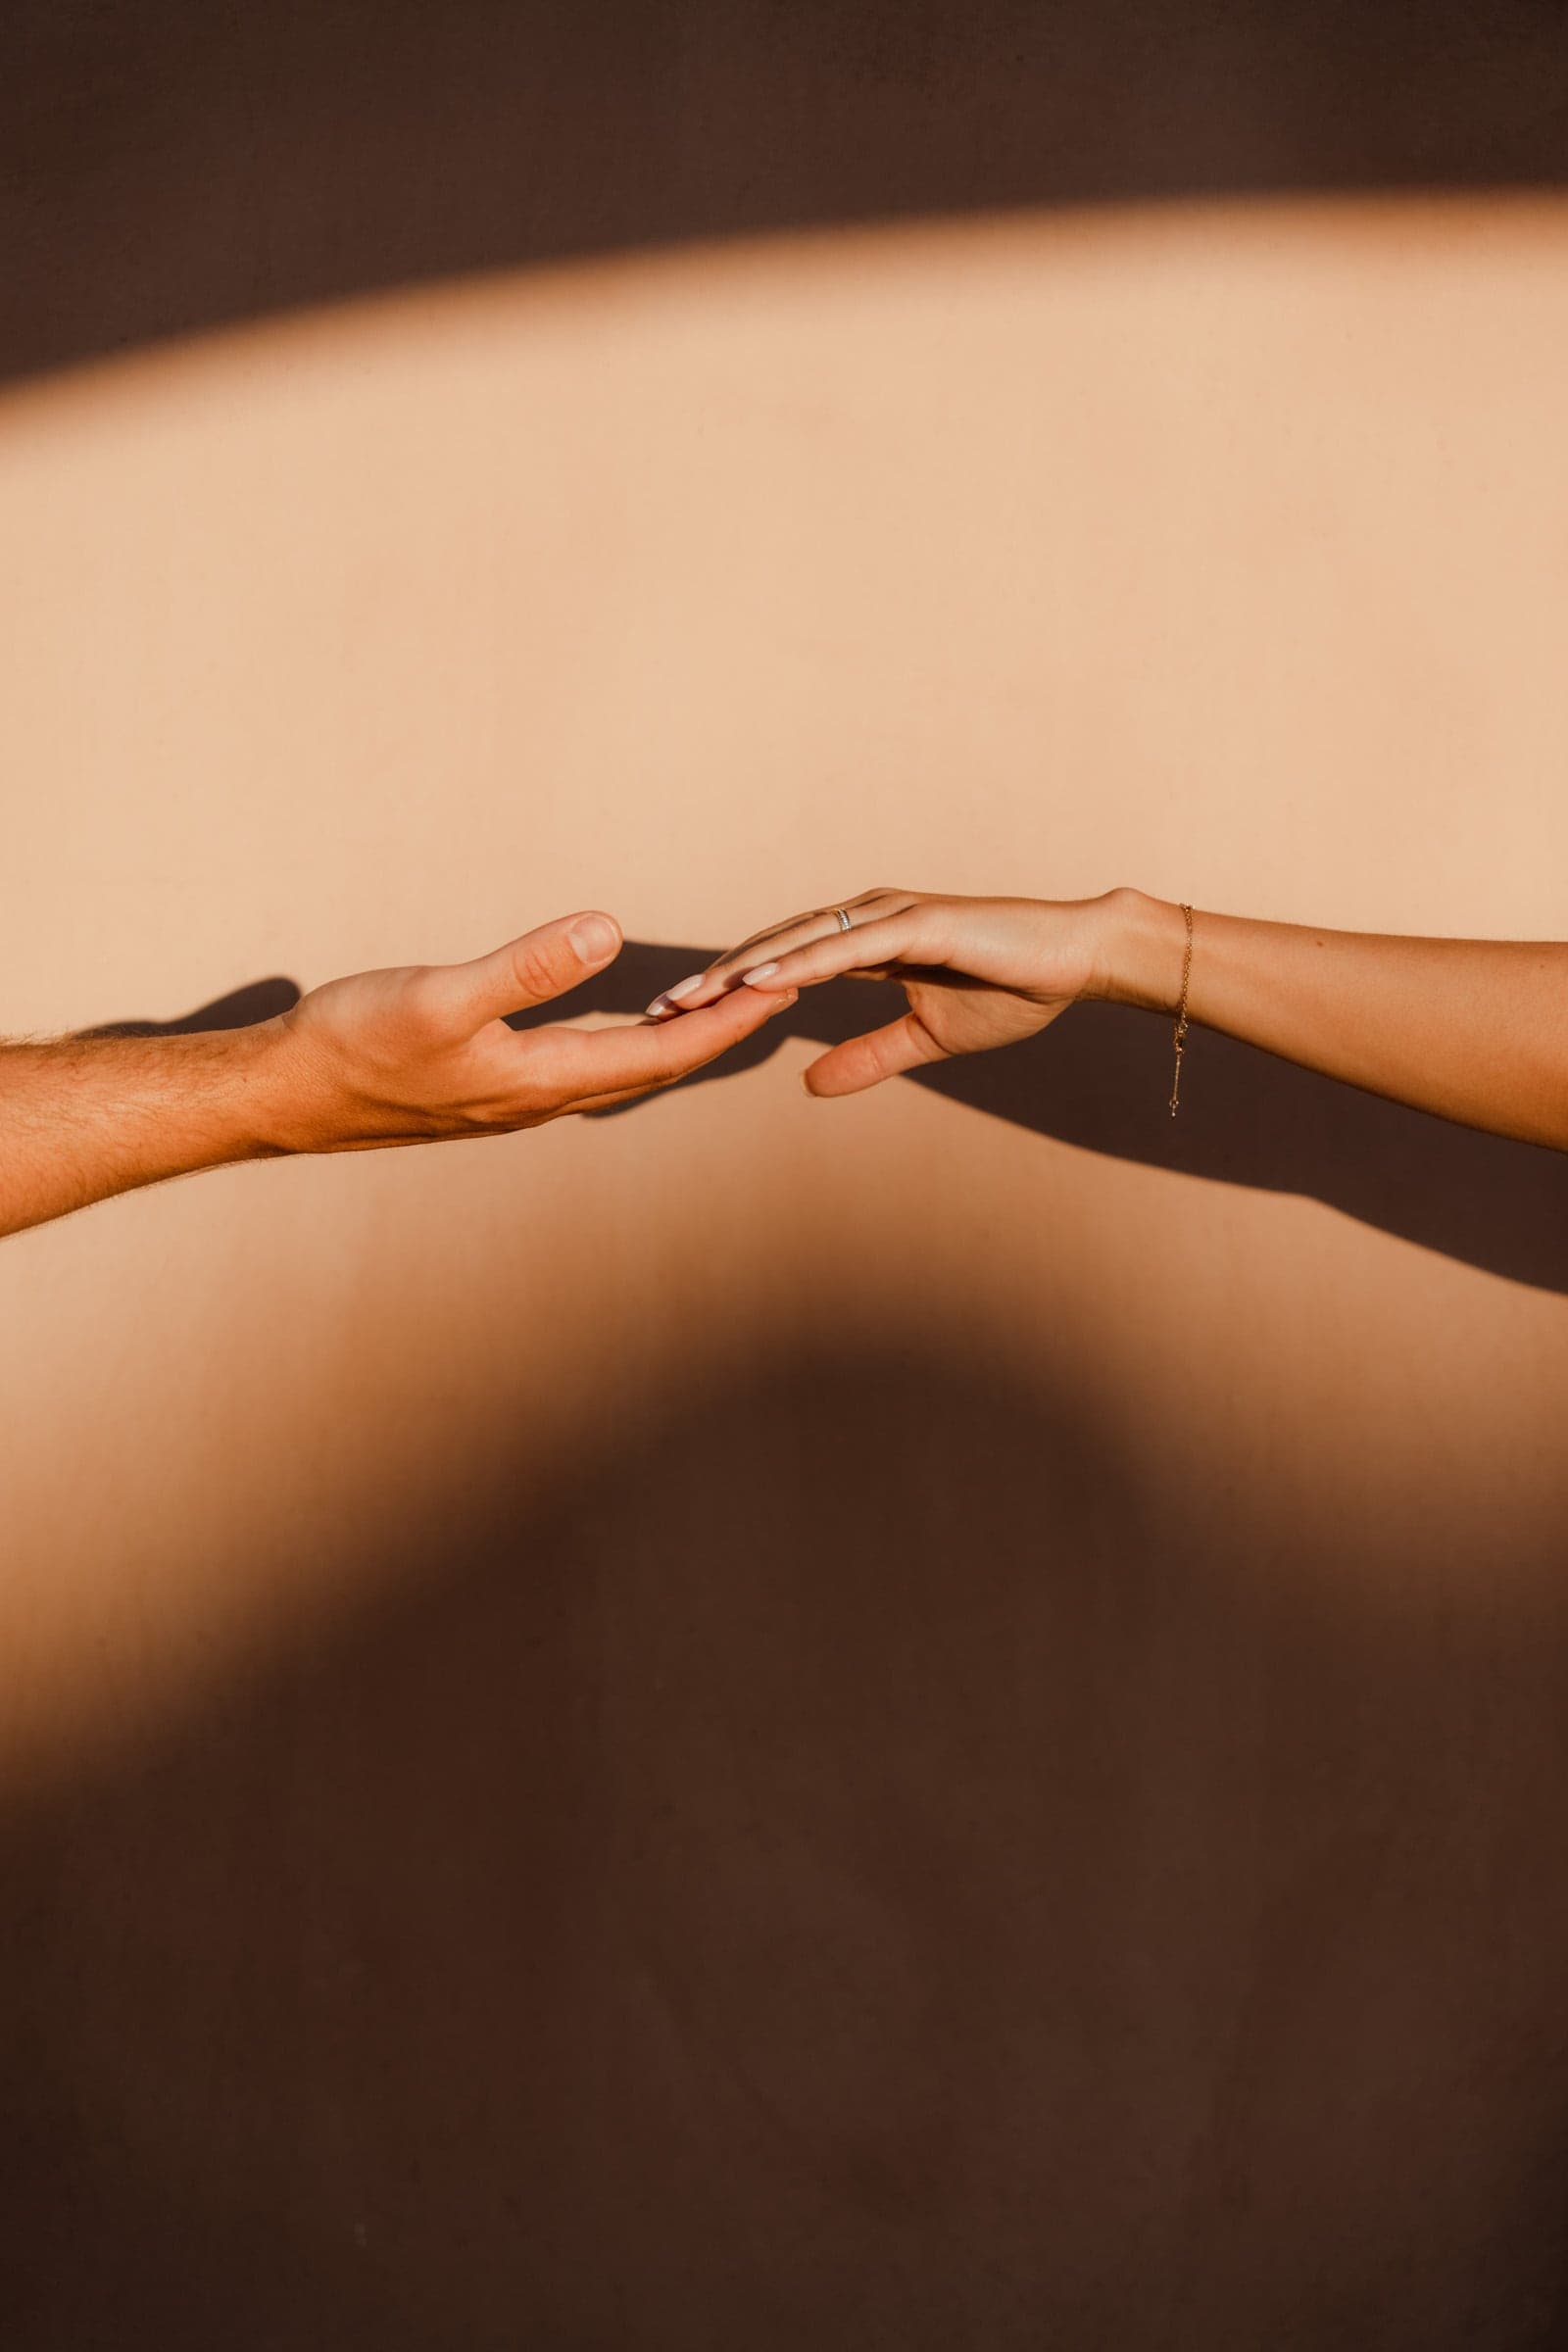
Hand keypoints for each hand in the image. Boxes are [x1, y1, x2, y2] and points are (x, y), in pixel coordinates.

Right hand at [268, 909, 796, 1149]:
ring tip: (714, 1009)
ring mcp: (512, 1099)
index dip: (727, 1023)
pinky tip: (613, 1027)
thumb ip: (527, 967)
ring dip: (670, 1041)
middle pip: (652, 1067)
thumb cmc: (354, 1046)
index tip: (782, 988)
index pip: (662, 1053)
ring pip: (615, 1072)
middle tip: (773, 994)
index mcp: (542, 1080)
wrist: (286, 1097)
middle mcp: (538, 1099)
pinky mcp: (484, 1089)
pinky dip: (617, 1044)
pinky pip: (577, 1068)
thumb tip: (608, 932)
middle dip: (716, 1032)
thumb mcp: (441, 997)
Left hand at [646, 888, 1124, 1094]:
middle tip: (657, 1009)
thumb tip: (809, 1086)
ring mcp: (890, 915)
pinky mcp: (917, 924)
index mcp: (866, 941)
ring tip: (688, 997)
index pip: (781, 963)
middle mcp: (868, 917)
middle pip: (773, 946)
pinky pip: (845, 947)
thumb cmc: (1010, 991)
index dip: (728, 989)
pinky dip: (798, 962)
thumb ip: (867, 1056)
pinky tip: (758, 984)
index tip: (678, 1018)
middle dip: (714, 979)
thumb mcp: (924, 1038)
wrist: (1075, 962)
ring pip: (797, 941)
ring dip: (740, 969)